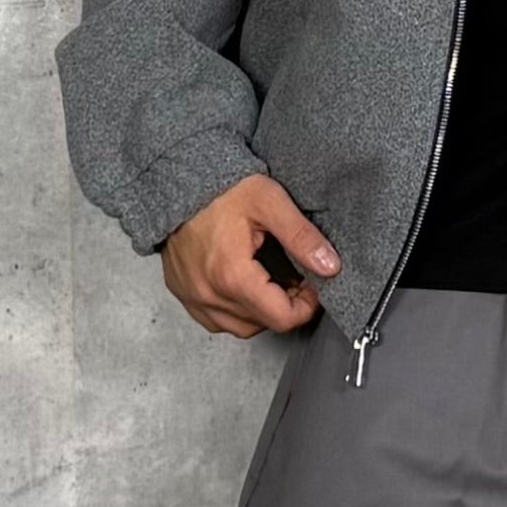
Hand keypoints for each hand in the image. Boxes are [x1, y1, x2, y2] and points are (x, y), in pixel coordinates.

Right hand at [162, 171, 340, 337]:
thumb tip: (329, 266)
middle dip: (286, 306)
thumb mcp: (269, 202)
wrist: (177, 178)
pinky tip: (244, 287)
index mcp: (232, 275)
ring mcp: (192, 297)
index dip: (306, 307)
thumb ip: (301, 236)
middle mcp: (209, 293)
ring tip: (271, 283)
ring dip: (261, 312)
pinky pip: (215, 319)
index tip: (312, 288)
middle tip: (295, 280)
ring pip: (239, 327)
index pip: (281, 318)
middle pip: (263, 324)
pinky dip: (235, 311)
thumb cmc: (220, 189)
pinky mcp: (182, 293)